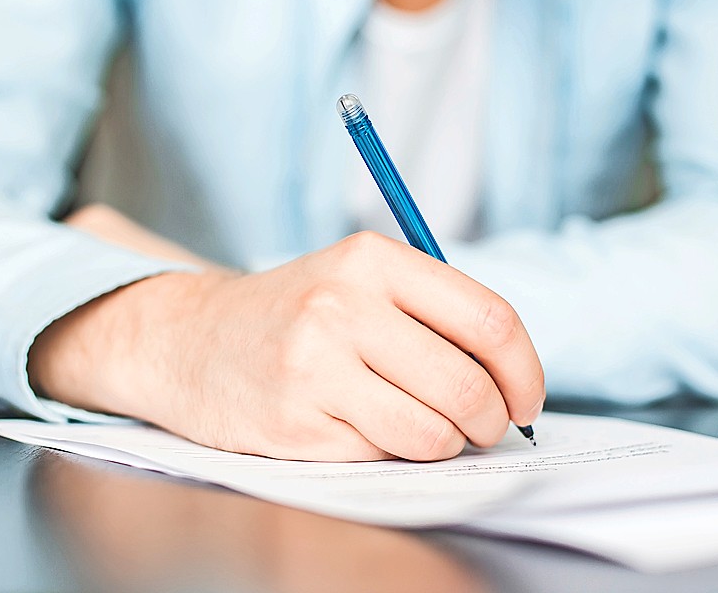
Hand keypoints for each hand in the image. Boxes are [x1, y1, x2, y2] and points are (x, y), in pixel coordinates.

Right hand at [30, 224, 543, 461]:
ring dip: (444, 444)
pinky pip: (380, 456)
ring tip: (424, 428)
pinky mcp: (292, 423)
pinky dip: (387, 452)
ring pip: (430, 433)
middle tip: (484, 427)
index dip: (525, 371)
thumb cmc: (297, 313)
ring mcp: (313, 367)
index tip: (527, 399)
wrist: (190, 339)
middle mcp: (342, 307)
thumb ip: (433, 312)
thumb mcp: (358, 279)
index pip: (488, 319)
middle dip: (491, 422)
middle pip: (467, 386)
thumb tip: (514, 380)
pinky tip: (360, 427)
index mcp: (372, 261)